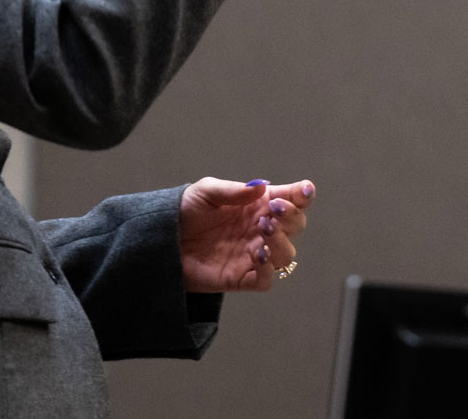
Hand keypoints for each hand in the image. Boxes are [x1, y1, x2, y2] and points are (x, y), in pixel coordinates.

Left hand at [178, 177, 314, 292]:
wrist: (163, 238)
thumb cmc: (186, 211)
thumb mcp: (205, 192)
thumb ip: (233, 191)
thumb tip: (261, 188)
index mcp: (255, 205)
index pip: (288, 199)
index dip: (301, 195)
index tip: (305, 191)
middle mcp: (259, 229)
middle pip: (295, 226)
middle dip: (292, 216)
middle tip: (275, 209)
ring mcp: (253, 254)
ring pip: (286, 254)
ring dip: (281, 241)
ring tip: (264, 228)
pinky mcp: (242, 277)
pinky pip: (266, 279)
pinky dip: (268, 269)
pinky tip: (257, 254)